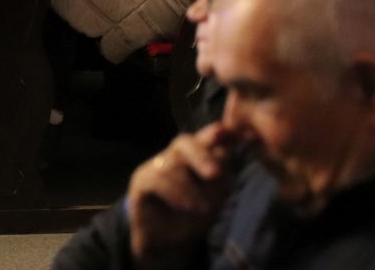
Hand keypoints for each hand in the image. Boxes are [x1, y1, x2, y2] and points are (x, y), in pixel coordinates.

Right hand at [127, 123, 238, 269]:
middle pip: (185, 142)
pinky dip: (175, 193)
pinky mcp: (141, 181)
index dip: (218, 133)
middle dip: (202, 155)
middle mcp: (174, 155)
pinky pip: (156, 179)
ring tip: (203, 209)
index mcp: (196, 154)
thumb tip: (227, 151)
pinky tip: (187, 206)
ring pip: (171, 163)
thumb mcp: (214, 195)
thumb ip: (220, 173)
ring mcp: (155, 165)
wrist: (168, 242)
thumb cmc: (194, 216)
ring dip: (190, 188)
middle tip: (215, 174)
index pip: (206, 136)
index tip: (232, 135)